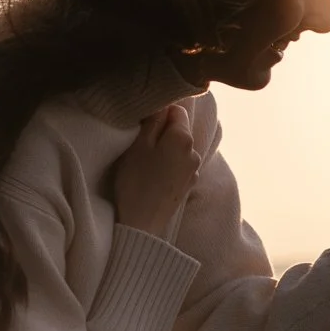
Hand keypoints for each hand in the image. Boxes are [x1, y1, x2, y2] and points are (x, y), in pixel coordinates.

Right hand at [112, 105, 200, 236]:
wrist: (142, 224)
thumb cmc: (135, 182)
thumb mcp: (138, 145)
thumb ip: (153, 122)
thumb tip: (163, 106)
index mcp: (183, 138)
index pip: (177, 110)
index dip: (159, 114)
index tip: (143, 126)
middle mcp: (194, 152)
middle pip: (179, 130)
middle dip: (162, 132)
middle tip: (141, 145)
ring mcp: (194, 170)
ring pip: (179, 148)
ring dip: (165, 150)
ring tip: (145, 163)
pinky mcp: (188, 185)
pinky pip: (179, 165)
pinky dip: (168, 165)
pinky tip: (153, 177)